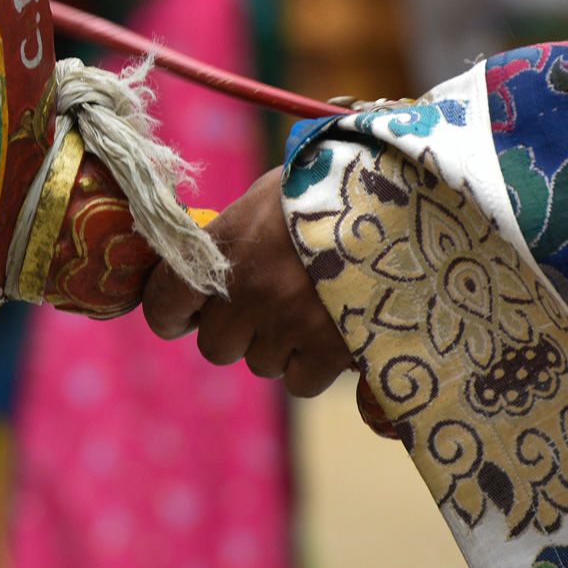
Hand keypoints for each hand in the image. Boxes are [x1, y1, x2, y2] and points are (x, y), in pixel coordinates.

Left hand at [141, 167, 353, 397]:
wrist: (402, 197)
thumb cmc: (330, 185)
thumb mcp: (268, 195)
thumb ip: (232, 234)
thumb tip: (206, 265)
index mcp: (224, 245)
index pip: (165, 301)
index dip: (171, 314)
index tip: (185, 316)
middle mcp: (247, 290)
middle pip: (215, 346)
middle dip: (235, 332)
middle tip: (266, 307)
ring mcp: (288, 322)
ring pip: (261, 364)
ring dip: (278, 346)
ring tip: (310, 308)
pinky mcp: (330, 349)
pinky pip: (300, 382)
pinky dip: (312, 366)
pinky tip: (331, 332)